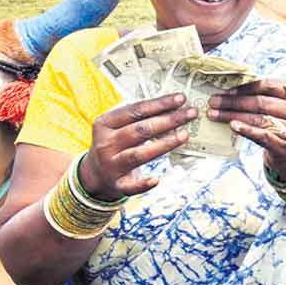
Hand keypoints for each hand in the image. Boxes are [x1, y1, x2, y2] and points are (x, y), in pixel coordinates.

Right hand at [80, 93, 194, 199]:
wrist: (94, 174)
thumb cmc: (115, 144)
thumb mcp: (118, 126)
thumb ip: (141, 117)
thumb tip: (173, 108)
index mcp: (105, 124)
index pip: (136, 110)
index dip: (160, 104)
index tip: (180, 98)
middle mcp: (106, 144)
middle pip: (140, 130)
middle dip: (168, 121)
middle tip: (190, 114)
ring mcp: (111, 165)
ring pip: (138, 155)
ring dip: (163, 145)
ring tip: (184, 135)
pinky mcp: (118, 184)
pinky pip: (131, 186)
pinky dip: (143, 184)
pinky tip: (156, 180)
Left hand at [209, 79, 285, 179]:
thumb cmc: (282, 122)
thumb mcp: (282, 106)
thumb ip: (265, 96)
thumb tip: (228, 89)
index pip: (269, 86)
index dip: (246, 87)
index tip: (226, 91)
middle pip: (262, 103)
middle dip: (234, 102)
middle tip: (213, 101)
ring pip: (260, 119)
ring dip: (234, 115)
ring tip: (214, 114)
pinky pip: (263, 136)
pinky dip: (246, 130)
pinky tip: (232, 126)